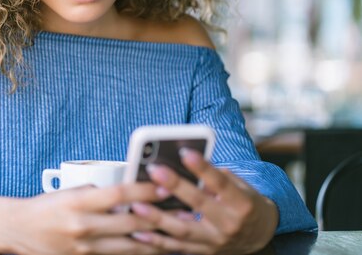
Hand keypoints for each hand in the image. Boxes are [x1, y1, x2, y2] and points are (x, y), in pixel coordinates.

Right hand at [7, 183, 185, 254]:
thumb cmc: (45, 205)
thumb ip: (97, 192)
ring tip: (177, 234)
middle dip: (159, 218)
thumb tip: (128, 194)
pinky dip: (137, 251)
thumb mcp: (69, 191)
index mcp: (78, 201)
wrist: (18, 229)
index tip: (164, 186)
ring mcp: (84, 247)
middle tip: (184, 213)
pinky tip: (152, 246)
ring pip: (129, 246)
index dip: (145, 191)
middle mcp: (82, 225)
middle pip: (130, 223)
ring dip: (155, 240)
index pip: (119, 194)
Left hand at [131, 149, 278, 254]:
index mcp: (241, 204)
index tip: (185, 153)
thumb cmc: (245, 203)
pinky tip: (138, 232)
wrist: (259, 236)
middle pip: (199, 205)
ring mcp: (215, 242)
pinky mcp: (203, 252)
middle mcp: (229, 225)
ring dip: (158, 218)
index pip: (221, 183)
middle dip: (176, 187)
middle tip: (155, 170)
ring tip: (137, 205)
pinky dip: (155, 241)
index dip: (203, 168)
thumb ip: (216, 176)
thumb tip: (187, 161)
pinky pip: (176, 249)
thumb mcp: (240, 186)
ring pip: (183, 231)